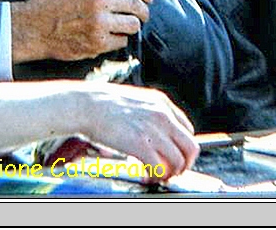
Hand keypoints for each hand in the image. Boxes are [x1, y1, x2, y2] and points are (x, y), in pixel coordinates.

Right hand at [11, 0, 151, 63]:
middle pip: (137, 5)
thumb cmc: (52, 4)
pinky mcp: (97, 42)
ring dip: (131, 26)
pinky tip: (107, 36)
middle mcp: (99, 0)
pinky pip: (121, 41)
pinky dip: (118, 40)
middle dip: (143, 11)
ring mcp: (99, 23)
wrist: (32, 27)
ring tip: (123, 26)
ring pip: (133, 25)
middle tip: (142, 15)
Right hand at [76, 83, 198, 176]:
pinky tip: (144, 174)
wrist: (85, 105)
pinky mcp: (141, 146)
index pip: (187, 129)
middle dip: (183, 163)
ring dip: (169, 173)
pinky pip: (160, 168)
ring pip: (179, 161)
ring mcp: (153, 131)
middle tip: (171, 171)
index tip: (172, 155)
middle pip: (191, 147)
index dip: (181, 146)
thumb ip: (149, 113)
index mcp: (162, 103)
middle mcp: (163, 116)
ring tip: (155, 175)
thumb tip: (154, 133)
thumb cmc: (103, 104)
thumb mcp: (135, 100)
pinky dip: (154, 176)